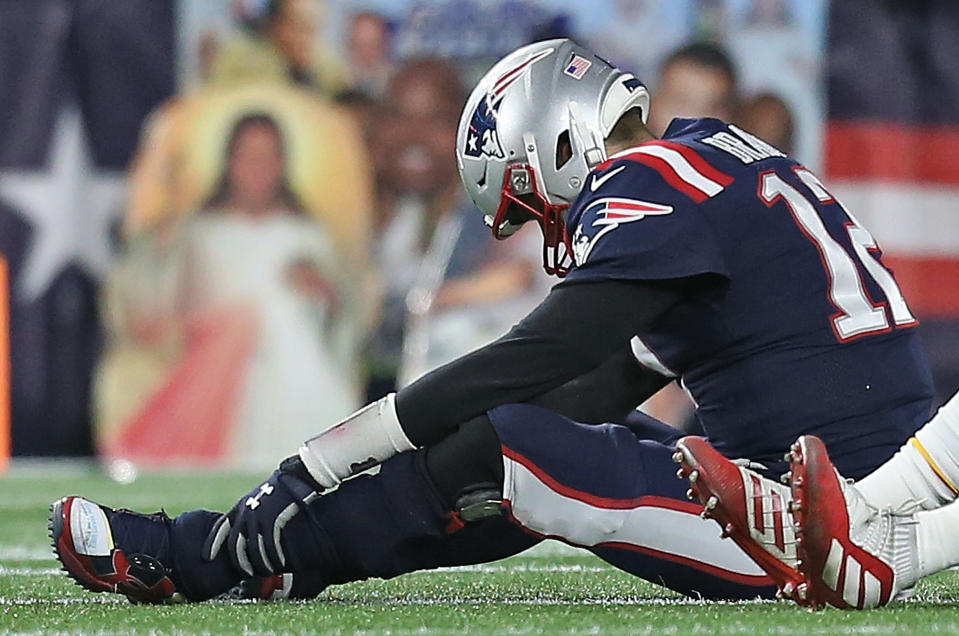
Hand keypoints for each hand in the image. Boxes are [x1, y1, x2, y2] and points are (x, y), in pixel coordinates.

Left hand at [202, 456, 320, 576]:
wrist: (296, 476)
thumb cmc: (280, 488)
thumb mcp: (259, 498)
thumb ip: (251, 513)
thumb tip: (248, 533)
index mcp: (240, 507)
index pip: (220, 528)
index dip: (212, 544)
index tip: (206, 558)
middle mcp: (245, 512)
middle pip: (235, 545)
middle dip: (239, 562)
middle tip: (246, 574)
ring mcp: (258, 516)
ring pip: (253, 549)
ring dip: (259, 564)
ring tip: (267, 571)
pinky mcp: (273, 519)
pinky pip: (270, 545)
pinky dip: (274, 557)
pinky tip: (279, 564)